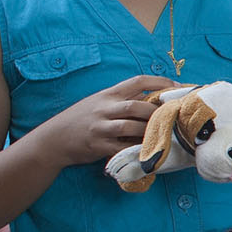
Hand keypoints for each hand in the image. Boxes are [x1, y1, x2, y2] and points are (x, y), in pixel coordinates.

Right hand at [35, 75, 177, 165]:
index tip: (178, 86)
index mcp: (109, 94)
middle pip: (136, 106)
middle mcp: (105, 108)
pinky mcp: (98, 145)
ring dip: (148, 131)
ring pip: (130, 126)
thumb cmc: (81, 118)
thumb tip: (155, 98)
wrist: (53, 139)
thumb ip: (123, 99)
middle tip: (172, 118)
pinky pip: (122, 147)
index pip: (138, 81)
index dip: (160, 82)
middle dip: (156, 112)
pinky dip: (137, 149)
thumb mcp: (100, 101)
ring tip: (163, 134)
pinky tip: (148, 150)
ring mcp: (100, 127)